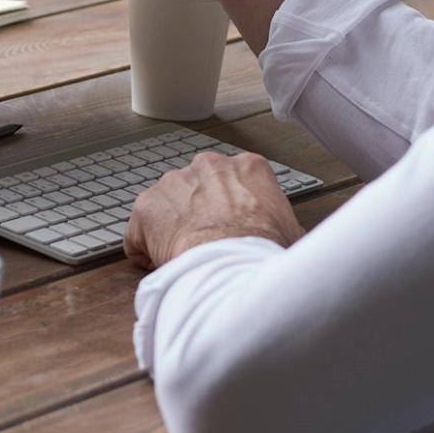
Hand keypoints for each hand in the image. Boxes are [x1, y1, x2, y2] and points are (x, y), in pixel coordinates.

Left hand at [124, 150, 303, 270]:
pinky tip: (160, 265)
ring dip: (172, 228)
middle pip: (198, 187)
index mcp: (248, 167)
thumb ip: (283, 223)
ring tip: (183, 257)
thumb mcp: (292, 233)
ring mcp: (174, 182)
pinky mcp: (146, 206)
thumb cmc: (264, 252)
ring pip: (168, 205)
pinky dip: (146, 248)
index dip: (231, 207)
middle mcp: (209, 165)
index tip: (231, 226)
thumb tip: (289, 234)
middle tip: (206, 242)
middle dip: (199, 212)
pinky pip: (140, 230)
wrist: (232, 266)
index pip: (235, 180)